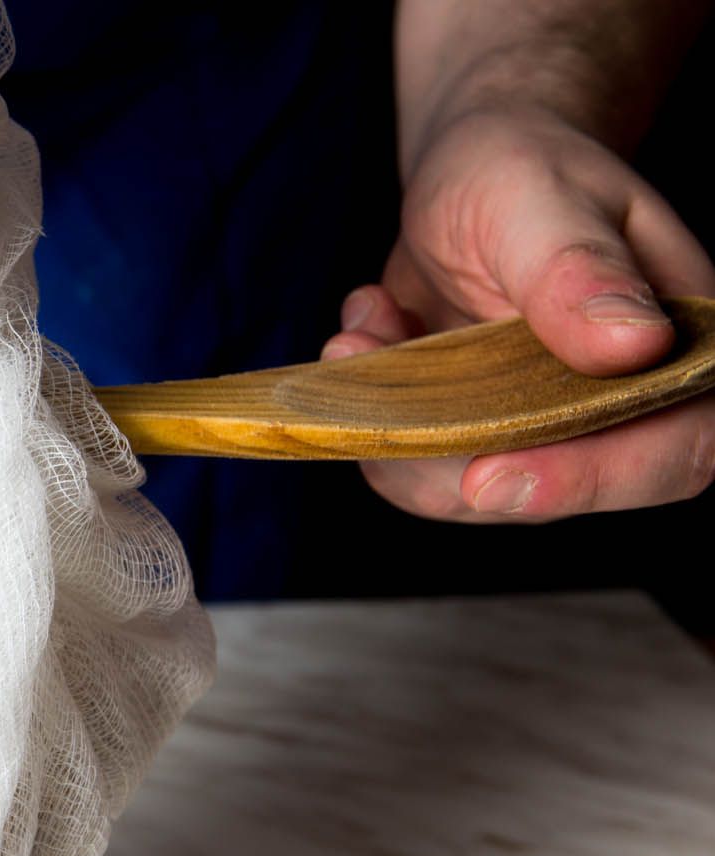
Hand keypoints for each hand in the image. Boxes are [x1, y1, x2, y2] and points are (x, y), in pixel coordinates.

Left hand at [323, 108, 714, 521]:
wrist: (469, 175)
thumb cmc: (522, 168)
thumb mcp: (542, 197)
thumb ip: (580, 270)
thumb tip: (636, 345)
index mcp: (688, 345)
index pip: (674, 451)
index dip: (590, 479)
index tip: (488, 477)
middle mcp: (625, 406)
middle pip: (554, 492)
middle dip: (443, 448)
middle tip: (366, 358)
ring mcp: (547, 431)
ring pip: (465, 492)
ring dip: (394, 425)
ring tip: (367, 326)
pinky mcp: (480, 439)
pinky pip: (417, 469)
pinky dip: (373, 414)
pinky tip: (369, 332)